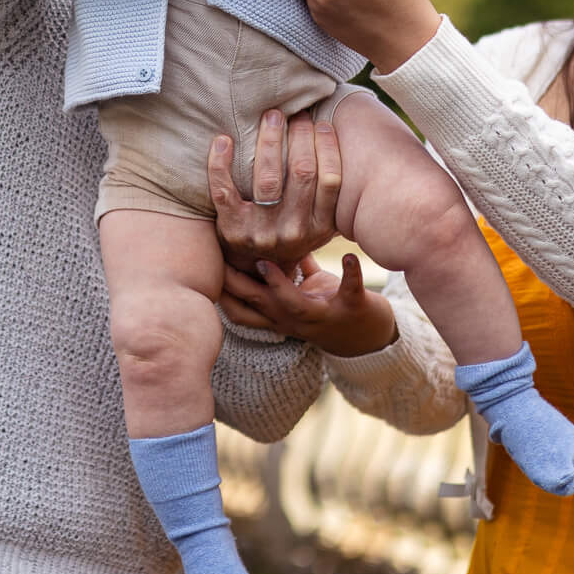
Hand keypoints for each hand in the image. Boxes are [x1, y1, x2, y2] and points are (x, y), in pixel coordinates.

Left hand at [211, 109, 341, 274]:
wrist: (255, 269)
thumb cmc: (292, 231)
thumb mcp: (320, 222)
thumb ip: (331, 195)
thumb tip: (349, 142)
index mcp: (320, 226)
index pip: (331, 180)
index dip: (328, 146)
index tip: (322, 123)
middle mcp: (294, 231)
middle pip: (302, 173)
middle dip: (300, 136)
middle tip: (298, 113)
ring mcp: (262, 231)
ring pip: (268, 177)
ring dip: (270, 140)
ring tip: (272, 116)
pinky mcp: (232, 229)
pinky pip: (224, 190)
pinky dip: (220, 163)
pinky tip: (223, 140)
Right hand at [221, 253, 397, 357]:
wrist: (371, 338)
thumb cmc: (330, 306)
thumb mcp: (302, 290)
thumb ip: (285, 267)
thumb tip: (261, 236)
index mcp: (279, 313)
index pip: (239, 306)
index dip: (219, 288)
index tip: (202, 262)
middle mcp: (295, 318)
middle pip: (256, 304)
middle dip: (234, 284)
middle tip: (217, 258)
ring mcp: (322, 316)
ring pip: (293, 305)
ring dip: (277, 285)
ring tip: (267, 261)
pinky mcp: (351, 308)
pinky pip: (349, 290)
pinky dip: (350, 273)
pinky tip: (349, 255)